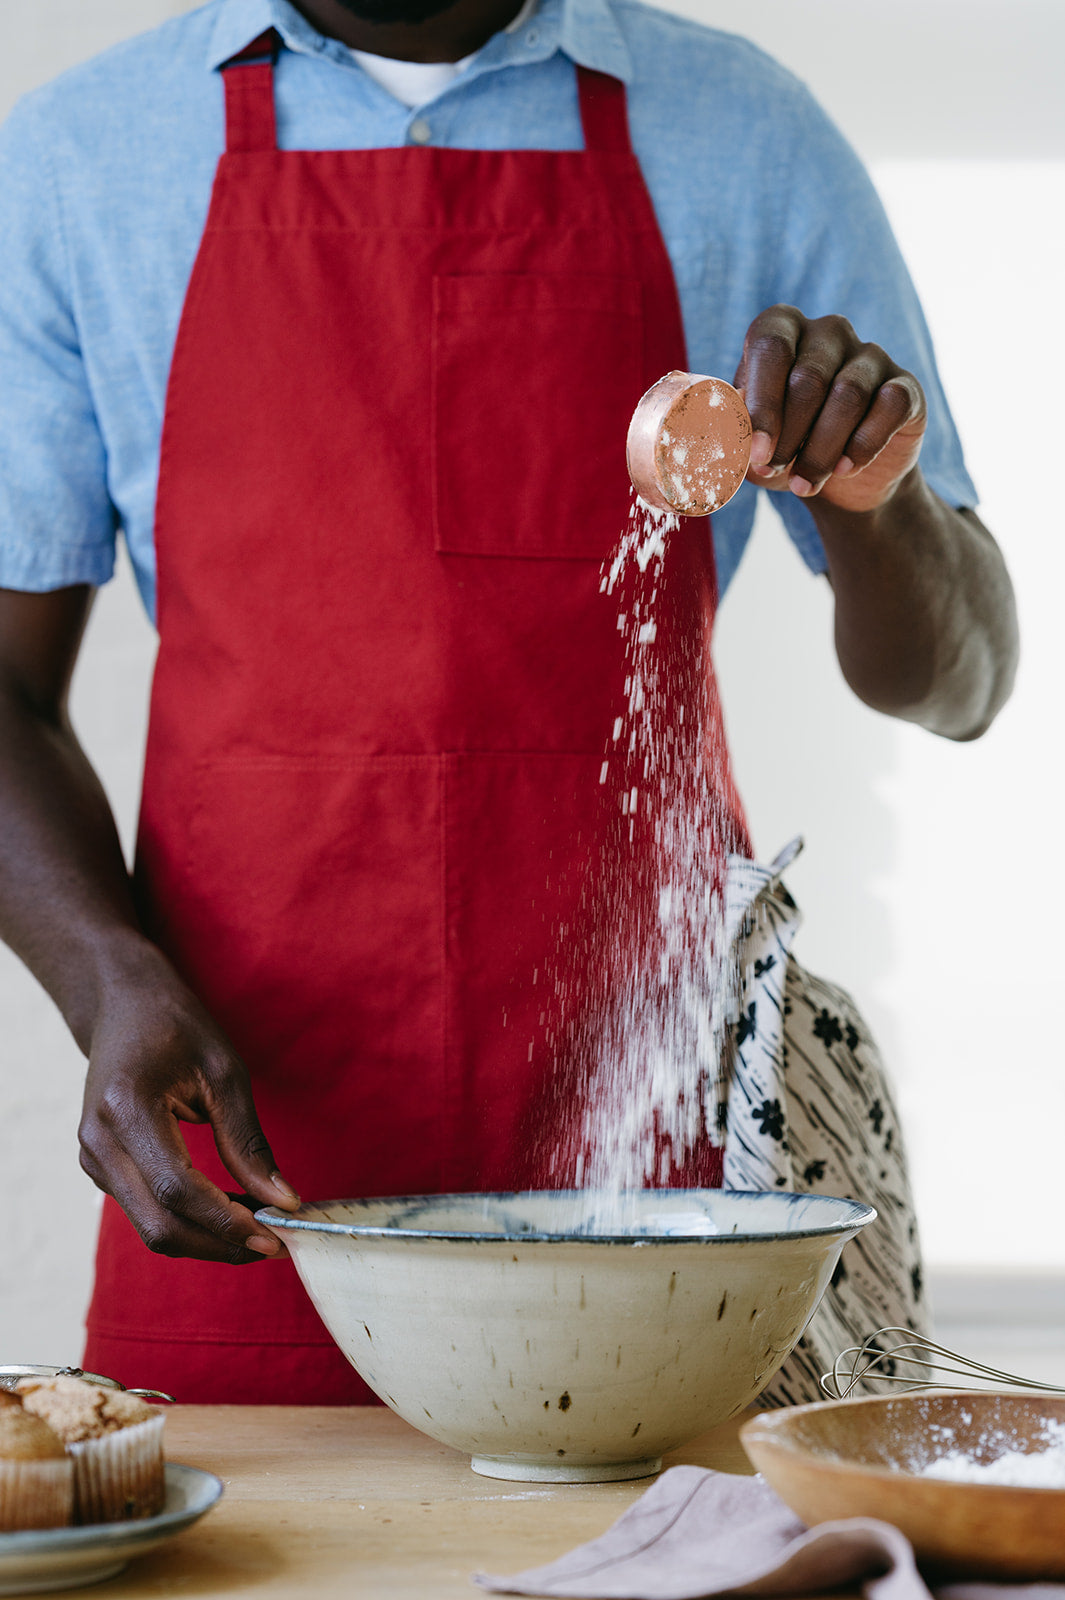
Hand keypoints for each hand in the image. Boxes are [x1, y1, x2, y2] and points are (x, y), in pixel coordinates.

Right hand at [78, 958, 299, 1263]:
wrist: (122, 1005)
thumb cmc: (176, 1027)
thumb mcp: (224, 1071)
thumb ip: (248, 1141)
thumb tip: (282, 1201)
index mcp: (126, 1108)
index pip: (176, 1187)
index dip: (225, 1221)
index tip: (274, 1234)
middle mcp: (98, 1141)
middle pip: (159, 1224)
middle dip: (219, 1244)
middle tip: (273, 1242)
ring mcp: (93, 1159)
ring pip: (152, 1227)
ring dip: (207, 1237)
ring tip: (259, 1223)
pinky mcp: (101, 1168)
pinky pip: (146, 1210)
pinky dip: (190, 1220)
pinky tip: (229, 1208)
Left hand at [734, 306, 926, 513]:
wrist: (842, 480)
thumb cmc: (785, 448)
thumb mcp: (752, 444)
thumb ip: (737, 432)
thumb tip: (730, 427)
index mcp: (782, 330)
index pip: (770, 348)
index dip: (762, 405)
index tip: (757, 454)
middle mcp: (828, 331)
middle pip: (809, 378)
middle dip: (788, 436)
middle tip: (775, 471)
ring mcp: (870, 354)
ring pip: (848, 396)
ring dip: (822, 450)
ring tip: (805, 483)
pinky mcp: (904, 386)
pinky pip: (889, 406)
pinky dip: (863, 445)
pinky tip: (844, 469)